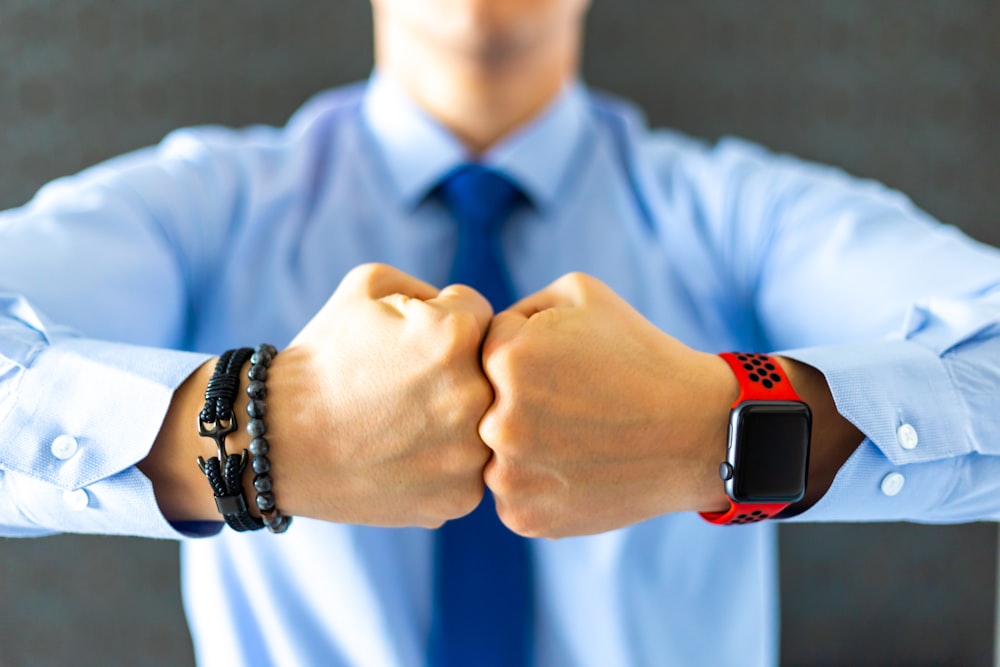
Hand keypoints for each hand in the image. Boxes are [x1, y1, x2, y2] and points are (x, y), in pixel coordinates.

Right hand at [266, 263, 494, 527]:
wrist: (276, 443)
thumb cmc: (322, 358)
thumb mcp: (369, 287)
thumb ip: (430, 286)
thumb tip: (467, 311)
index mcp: (456, 335)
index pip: (482, 317)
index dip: (442, 323)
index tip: (408, 344)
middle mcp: (473, 395)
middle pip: (492, 372)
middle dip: (458, 371)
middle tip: (409, 386)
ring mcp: (470, 454)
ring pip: (487, 424)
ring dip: (459, 419)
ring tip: (406, 421)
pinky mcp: (460, 498)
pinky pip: (472, 468)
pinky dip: (446, 463)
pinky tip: (406, 456)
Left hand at [480, 273, 732, 537]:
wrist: (697, 432)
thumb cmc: (640, 356)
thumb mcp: (581, 294)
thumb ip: (520, 307)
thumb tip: (484, 332)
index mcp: (505, 358)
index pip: (487, 350)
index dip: (529, 351)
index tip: (567, 364)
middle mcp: (497, 421)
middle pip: (484, 405)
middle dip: (519, 400)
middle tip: (572, 404)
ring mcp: (510, 476)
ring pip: (493, 453)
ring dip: (523, 445)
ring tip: (577, 436)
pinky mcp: (524, 517)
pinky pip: (512, 494)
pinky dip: (539, 483)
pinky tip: (578, 468)